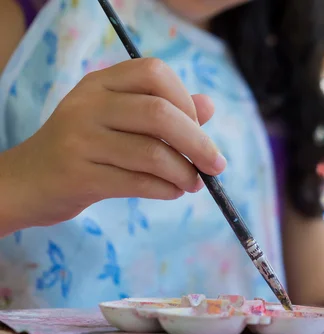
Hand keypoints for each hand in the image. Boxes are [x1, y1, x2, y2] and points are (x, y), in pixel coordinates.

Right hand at [0, 58, 223, 233]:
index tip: (199, 127)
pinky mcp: (79, 175)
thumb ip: (163, 110)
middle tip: (216, 165)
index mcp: (101, 84)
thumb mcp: (117, 119)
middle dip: (198, 142)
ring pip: (152, 153)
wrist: (27, 181)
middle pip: (159, 114)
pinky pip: (137, 182)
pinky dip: (165, 189)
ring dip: (184, 173)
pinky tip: (173, 192)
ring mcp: (80, 139)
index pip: (154, 73)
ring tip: (194, 184)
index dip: (186, 100)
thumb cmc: (84, 147)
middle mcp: (89, 105)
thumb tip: (209, 106)